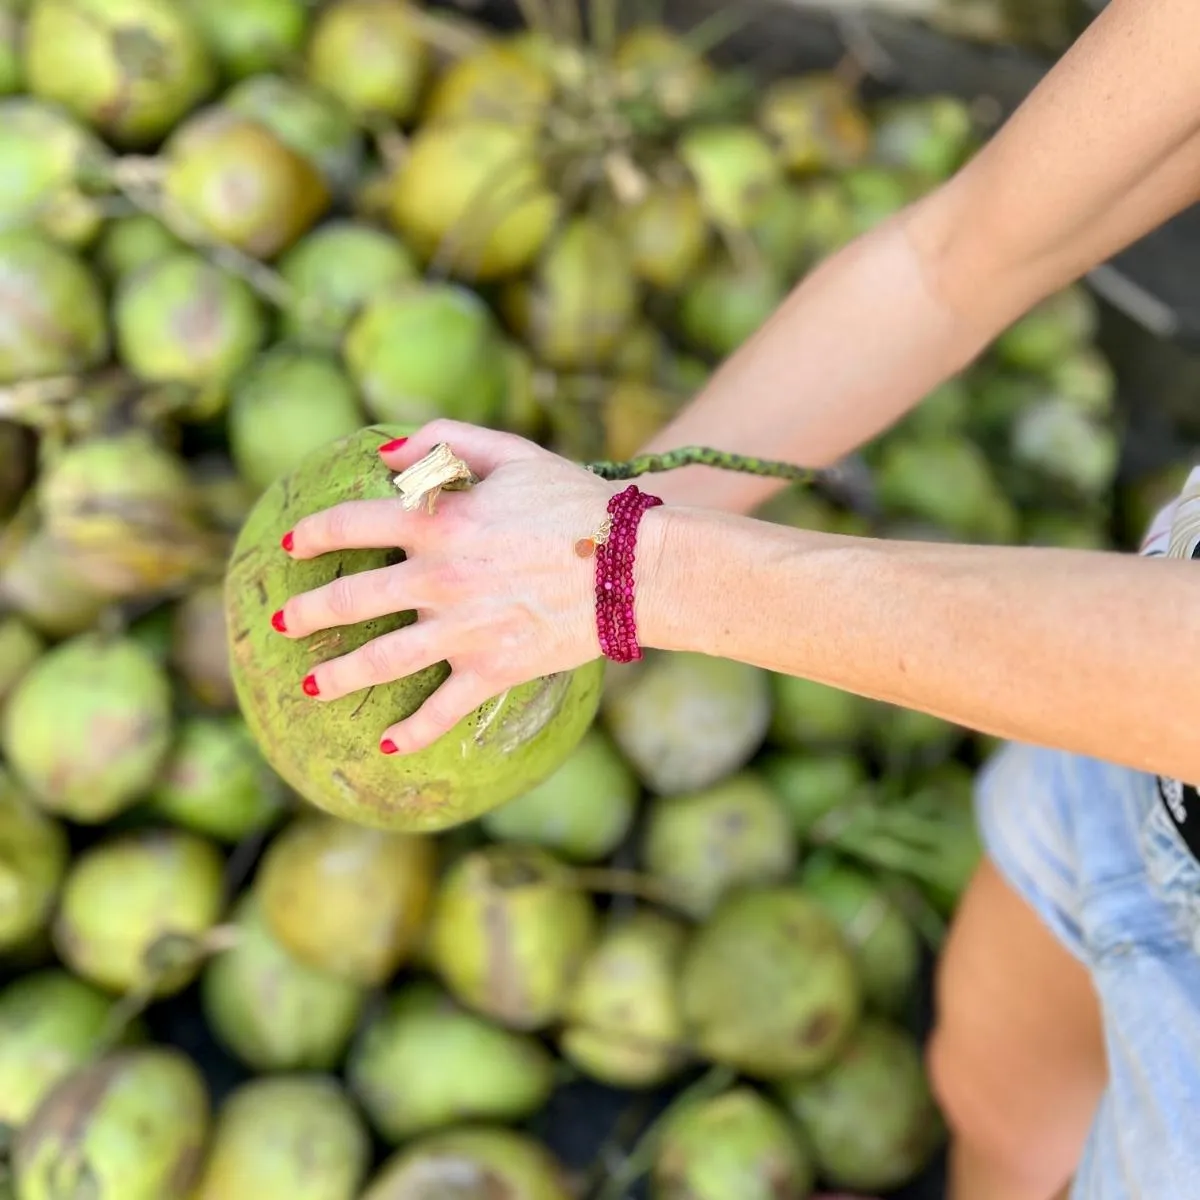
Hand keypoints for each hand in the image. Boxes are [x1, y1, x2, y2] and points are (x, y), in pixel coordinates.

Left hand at [273, 420, 626, 754]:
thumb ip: (445, 440)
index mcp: (438, 520)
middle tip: (282, 624)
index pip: (350, 525)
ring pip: (380, 661)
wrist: (634, 565)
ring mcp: (462, 629)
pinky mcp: (493, 669)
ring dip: (337, 676)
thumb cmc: (576, 502)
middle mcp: (438, 578)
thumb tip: (384, 456)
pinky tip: (387, 744)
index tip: (291, 547)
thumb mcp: (513, 452)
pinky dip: (413, 732)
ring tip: (308, 687)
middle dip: (307, 614)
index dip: (313, 534)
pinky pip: (443, 709)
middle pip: (350, 600)